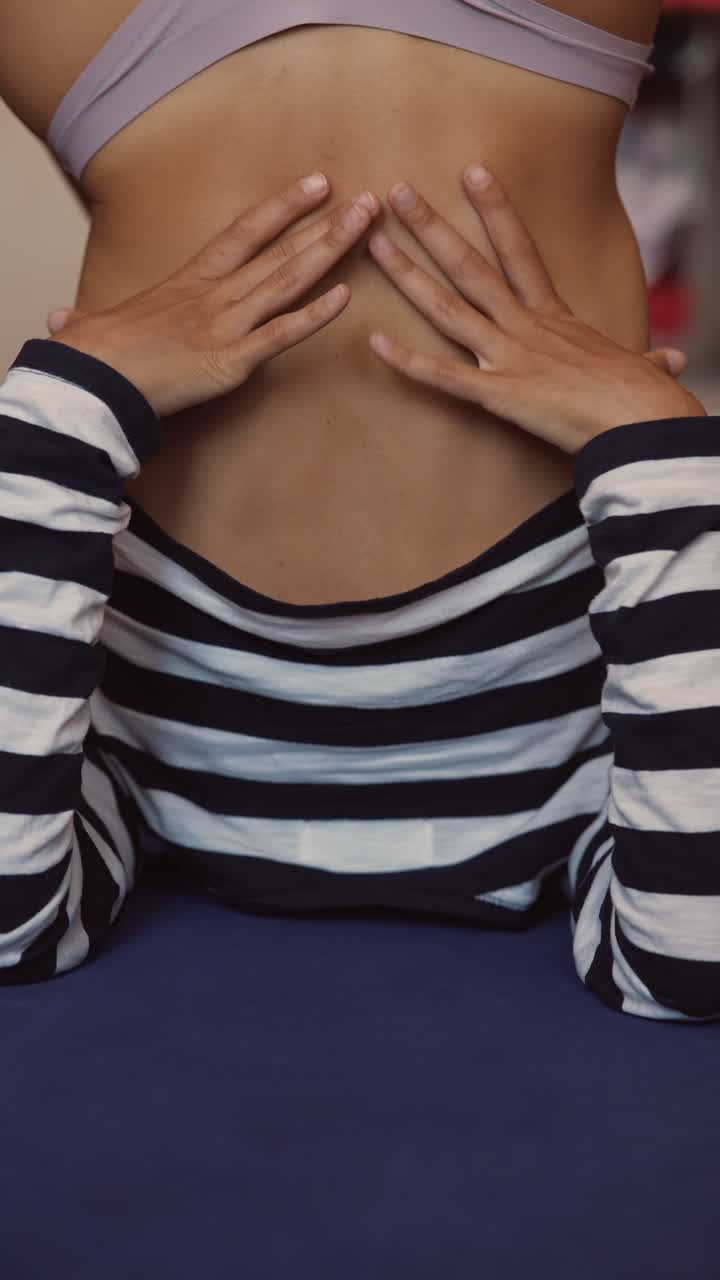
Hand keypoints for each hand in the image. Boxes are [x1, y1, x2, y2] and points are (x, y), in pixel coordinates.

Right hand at [47, 174, 378, 416]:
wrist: (92, 378)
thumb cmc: (95, 356)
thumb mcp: (95, 328)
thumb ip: (89, 321)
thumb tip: (60, 322)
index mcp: (189, 282)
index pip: (244, 232)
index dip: (283, 207)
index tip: (316, 184)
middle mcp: (215, 295)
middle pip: (280, 251)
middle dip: (326, 224)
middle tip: (367, 200)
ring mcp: (226, 325)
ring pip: (288, 280)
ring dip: (330, 252)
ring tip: (366, 226)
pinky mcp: (231, 360)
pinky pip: (280, 334)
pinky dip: (313, 316)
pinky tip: (345, 298)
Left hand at [366, 168, 704, 455]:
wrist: (643, 420)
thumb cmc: (644, 398)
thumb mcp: (640, 370)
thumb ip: (644, 362)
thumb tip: (668, 363)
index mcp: (554, 317)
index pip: (520, 250)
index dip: (495, 210)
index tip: (472, 171)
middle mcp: (525, 327)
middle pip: (470, 267)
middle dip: (432, 228)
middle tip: (396, 192)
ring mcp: (509, 357)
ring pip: (448, 309)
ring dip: (408, 277)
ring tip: (374, 244)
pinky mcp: (498, 395)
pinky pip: (444, 377)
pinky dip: (408, 363)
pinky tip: (375, 343)